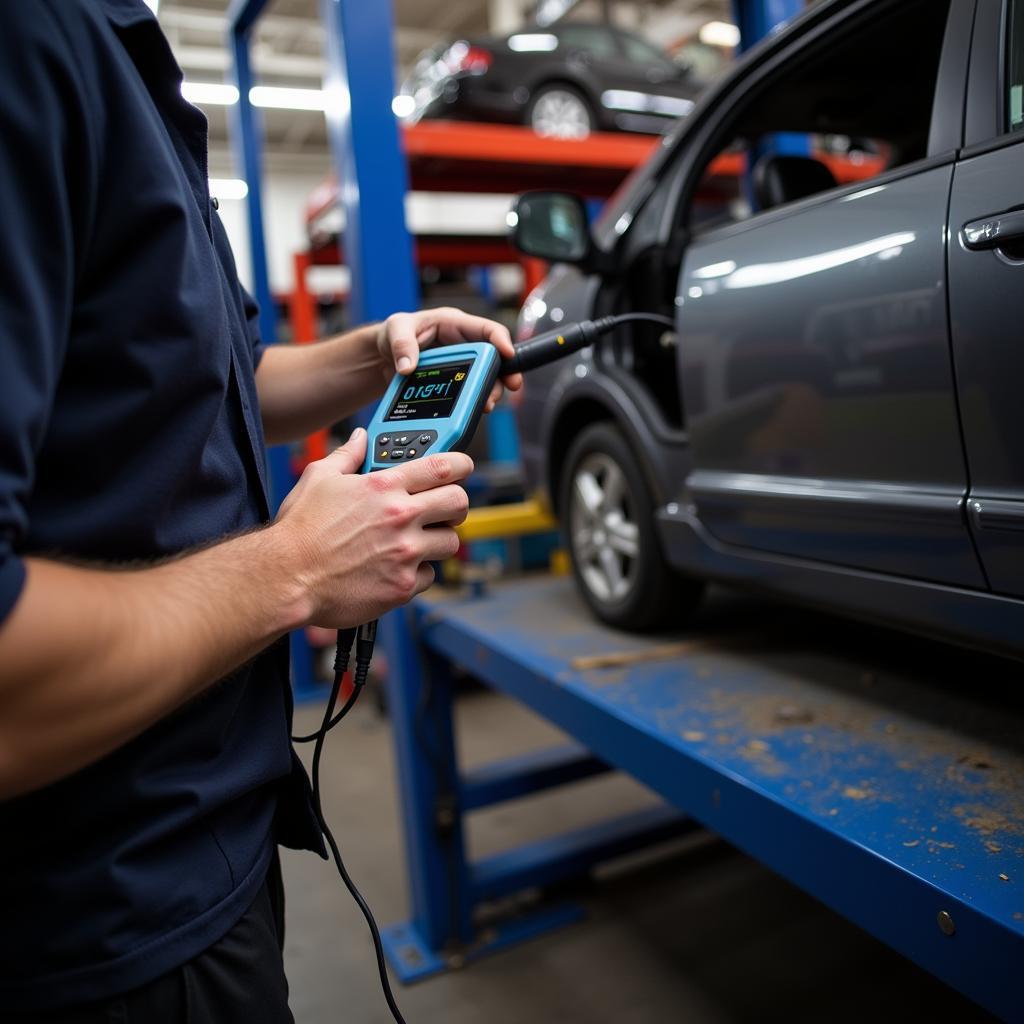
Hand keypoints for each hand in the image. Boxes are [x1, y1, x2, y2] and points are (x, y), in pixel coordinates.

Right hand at [273, 428, 471, 626]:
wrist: (285, 577)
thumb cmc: (298, 530)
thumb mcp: (318, 479)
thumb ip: (347, 455)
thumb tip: (360, 438)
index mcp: (383, 487)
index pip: (444, 467)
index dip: (461, 464)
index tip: (462, 469)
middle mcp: (400, 518)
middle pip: (459, 503)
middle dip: (455, 504)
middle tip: (441, 509)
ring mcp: (404, 553)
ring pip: (450, 542)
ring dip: (437, 540)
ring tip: (415, 541)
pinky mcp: (402, 586)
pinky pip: (429, 576)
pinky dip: (417, 573)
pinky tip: (395, 568)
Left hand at [376, 307, 523, 411]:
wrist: (382, 356)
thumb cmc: (392, 334)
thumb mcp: (395, 329)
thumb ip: (402, 344)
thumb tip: (408, 366)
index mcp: (453, 324)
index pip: (486, 329)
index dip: (501, 340)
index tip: (508, 354)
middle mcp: (462, 344)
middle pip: (493, 359)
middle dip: (502, 375)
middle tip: (505, 388)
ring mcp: (459, 365)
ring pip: (484, 379)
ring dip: (489, 392)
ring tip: (486, 405)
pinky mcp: (452, 383)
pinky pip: (468, 392)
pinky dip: (473, 402)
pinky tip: (471, 410)